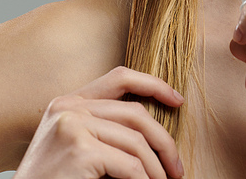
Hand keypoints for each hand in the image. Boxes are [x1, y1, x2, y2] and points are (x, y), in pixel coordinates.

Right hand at [14, 66, 184, 178]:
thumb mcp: (75, 145)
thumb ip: (103, 129)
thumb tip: (152, 132)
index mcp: (68, 101)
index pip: (120, 77)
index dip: (153, 84)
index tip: (177, 100)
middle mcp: (69, 107)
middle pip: (135, 113)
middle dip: (163, 140)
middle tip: (177, 167)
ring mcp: (73, 126)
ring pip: (136, 142)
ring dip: (156, 168)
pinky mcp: (81, 150)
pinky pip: (129, 166)